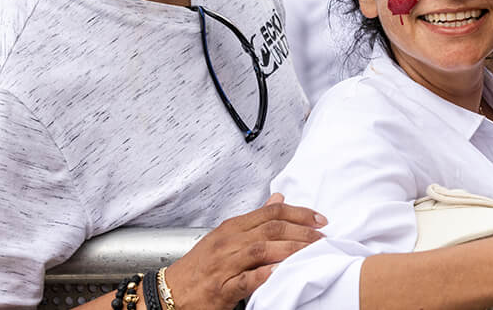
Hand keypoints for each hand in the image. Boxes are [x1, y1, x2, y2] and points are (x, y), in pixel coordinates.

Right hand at [163, 193, 326, 308]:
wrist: (169, 292)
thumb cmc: (199, 266)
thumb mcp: (226, 237)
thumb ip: (255, 219)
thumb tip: (278, 198)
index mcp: (232, 228)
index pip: (270, 213)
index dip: (299, 214)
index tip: (320, 219)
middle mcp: (228, 242)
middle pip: (271, 229)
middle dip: (301, 232)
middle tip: (323, 237)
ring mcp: (224, 264)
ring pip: (261, 250)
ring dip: (290, 250)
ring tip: (311, 253)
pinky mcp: (221, 288)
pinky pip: (246, 279)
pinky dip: (264, 274)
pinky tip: (280, 272)